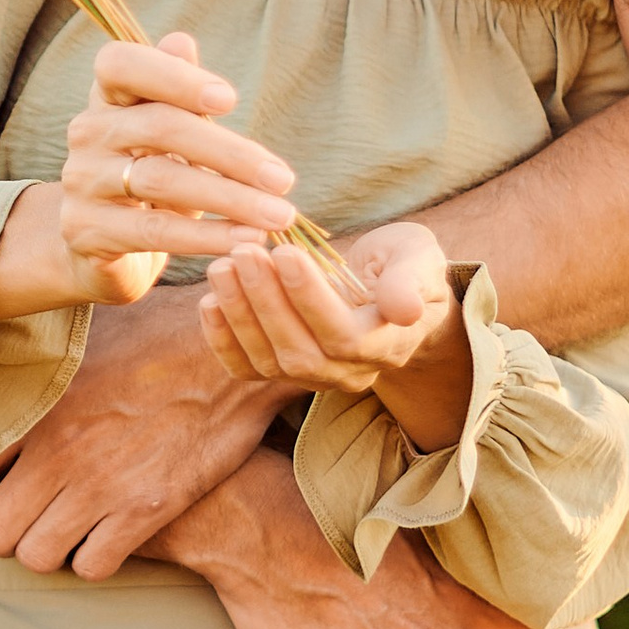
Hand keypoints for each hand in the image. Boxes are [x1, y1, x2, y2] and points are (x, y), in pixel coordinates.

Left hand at [0, 283, 282, 577]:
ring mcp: (100, 483)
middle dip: (3, 533)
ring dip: (47, 549)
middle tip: (23, 521)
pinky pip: (93, 565)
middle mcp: (57, 449)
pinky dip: (94, 558)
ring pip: (38, 556)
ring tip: (63, 529)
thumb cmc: (153, 333)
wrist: (233, 355)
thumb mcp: (79, 331)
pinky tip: (105, 536)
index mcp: (32, 404)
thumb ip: (28, 358)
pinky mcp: (145, 509)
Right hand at [56, 33, 300, 296]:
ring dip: (230, 198)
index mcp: (107, 97)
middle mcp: (87, 132)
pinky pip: (154, 230)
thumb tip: (181, 41)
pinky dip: (206, 236)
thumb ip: (179, 91)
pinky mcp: (85, 230)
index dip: (173, 77)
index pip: (120, 64)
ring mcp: (81, 181)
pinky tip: (245, 240)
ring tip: (279, 216)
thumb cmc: (152, 175)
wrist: (103, 247)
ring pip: (161, 180)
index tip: (230, 100)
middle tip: (284, 179)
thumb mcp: (170, 133)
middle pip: (159, 127)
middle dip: (230, 153)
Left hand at [204, 220, 464, 424]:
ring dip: (239, 314)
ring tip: (222, 267)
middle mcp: (350, 372)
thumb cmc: (404, 267)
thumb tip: (405, 310)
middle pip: (299, 352)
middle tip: (243, 253)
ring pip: (269, 362)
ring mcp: (314, 377)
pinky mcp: (283, 371)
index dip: (309, 298)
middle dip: (265, 301)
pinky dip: (223, 340)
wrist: (389, 293)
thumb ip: (410, 281)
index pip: (342, 335)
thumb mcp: (419, 260)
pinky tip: (209, 302)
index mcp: (387, 346)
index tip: (283, 252)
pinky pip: (247, 369)